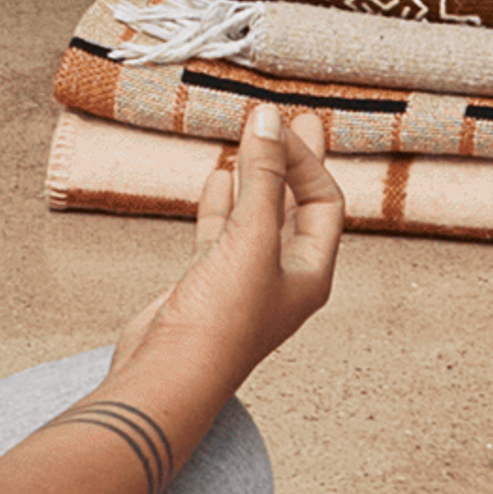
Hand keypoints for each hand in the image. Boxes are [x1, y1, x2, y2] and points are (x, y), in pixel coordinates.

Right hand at [109, 103, 345, 388]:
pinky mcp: (207, 283)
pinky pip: (222, 232)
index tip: (276, 125)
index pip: (322, 202)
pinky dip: (222, 202)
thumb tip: (267, 119)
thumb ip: (262, 177)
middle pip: (297, 207)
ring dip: (256, 178)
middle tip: (299, 122)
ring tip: (252, 143)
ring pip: (257, 216)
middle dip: (296, 163)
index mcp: (311, 273)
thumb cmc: (222, 321)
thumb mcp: (251, 239)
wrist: (170, 374)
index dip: (305, 161)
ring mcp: (245, 280)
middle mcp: (283, 276)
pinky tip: (216, 179)